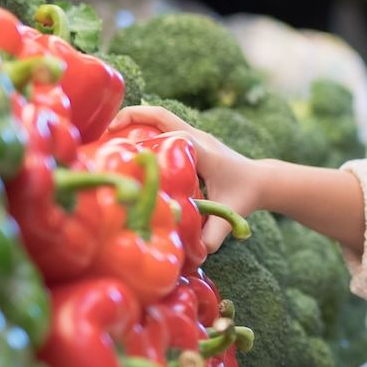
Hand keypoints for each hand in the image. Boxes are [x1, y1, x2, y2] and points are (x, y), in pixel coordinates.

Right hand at [110, 105, 263, 249]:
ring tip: (107, 136)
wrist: (262, 180)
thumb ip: (214, 234)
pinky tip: (125, 144)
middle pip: (160, 114)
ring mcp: (193, 134)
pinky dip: (142, 127)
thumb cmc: (246, 195)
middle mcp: (197, 136)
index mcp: (203, 150)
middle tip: (104, 134)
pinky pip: (162, 125)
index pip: (171, 137)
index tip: (121, 154)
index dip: (145, 143)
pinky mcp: (190, 139)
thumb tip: (194, 251)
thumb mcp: (231, 214)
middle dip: (130, 117)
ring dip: (134, 120)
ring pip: (159, 116)